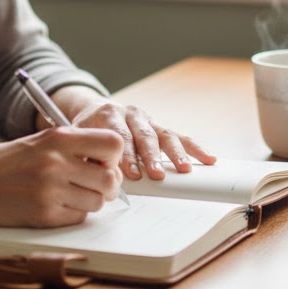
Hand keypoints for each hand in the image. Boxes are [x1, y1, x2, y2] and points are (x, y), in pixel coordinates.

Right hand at [0, 126, 124, 227]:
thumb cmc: (6, 161)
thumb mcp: (40, 141)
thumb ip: (73, 147)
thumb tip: (111, 161)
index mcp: (58, 137)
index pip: (112, 143)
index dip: (113, 156)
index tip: (103, 161)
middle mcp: (57, 162)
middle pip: (110, 178)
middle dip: (108, 184)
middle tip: (94, 183)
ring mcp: (50, 190)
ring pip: (97, 202)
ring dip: (90, 201)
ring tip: (70, 194)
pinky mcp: (44, 216)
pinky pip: (78, 218)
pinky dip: (73, 214)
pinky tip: (56, 205)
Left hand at [53, 88, 215, 181]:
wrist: (94, 111)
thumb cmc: (87, 132)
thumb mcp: (79, 140)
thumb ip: (88, 157)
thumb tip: (99, 177)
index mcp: (108, 115)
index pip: (119, 136)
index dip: (126, 156)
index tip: (131, 174)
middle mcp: (130, 113)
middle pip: (144, 135)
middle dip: (151, 156)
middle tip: (156, 174)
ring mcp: (147, 119)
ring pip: (164, 135)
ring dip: (174, 154)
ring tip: (183, 169)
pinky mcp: (160, 126)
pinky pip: (179, 136)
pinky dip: (194, 147)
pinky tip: (208, 158)